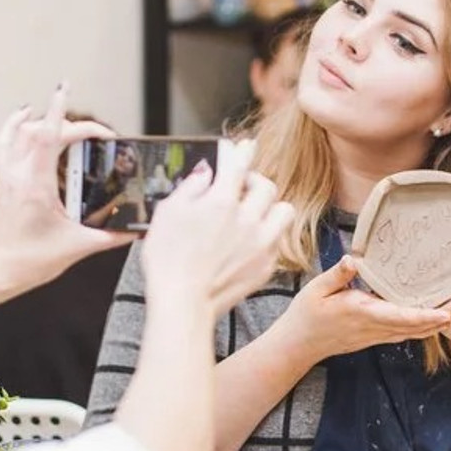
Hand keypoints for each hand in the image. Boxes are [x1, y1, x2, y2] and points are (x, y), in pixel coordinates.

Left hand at [0, 86, 129, 292]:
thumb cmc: (29, 261)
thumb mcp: (77, 247)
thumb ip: (111, 236)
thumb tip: (136, 229)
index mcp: (37, 185)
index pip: (49, 135)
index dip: (60, 110)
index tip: (65, 89)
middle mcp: (18, 174)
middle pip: (40, 129)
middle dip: (72, 123)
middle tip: (99, 135)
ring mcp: (7, 176)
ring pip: (19, 131)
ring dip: (43, 119)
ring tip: (63, 115)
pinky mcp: (2, 182)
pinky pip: (5, 142)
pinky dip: (14, 125)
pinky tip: (24, 117)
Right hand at [139, 139, 296, 314]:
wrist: (182, 303)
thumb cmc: (167, 260)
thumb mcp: (167, 214)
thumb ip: (190, 187)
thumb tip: (206, 172)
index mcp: (220, 201)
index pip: (238, 164)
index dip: (240, 150)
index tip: (242, 146)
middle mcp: (247, 219)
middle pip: (266, 185)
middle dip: (254, 180)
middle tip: (240, 186)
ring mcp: (261, 244)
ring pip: (284, 211)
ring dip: (270, 207)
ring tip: (254, 212)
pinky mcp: (266, 266)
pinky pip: (279, 240)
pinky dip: (268, 234)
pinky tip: (250, 239)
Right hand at [279, 255, 450, 360]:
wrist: (299, 344)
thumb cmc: (307, 314)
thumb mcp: (317, 288)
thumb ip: (337, 274)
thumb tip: (352, 259)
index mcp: (363, 313)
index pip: (401, 317)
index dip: (427, 315)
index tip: (448, 311)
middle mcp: (375, 327)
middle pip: (416, 327)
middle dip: (442, 316)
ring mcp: (377, 335)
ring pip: (414, 333)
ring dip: (437, 323)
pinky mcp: (376, 337)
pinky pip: (406, 334)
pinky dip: (424, 327)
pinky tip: (436, 317)